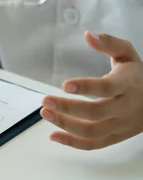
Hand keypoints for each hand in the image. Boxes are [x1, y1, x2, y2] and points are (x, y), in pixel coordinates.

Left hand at [40, 31, 142, 149]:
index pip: (107, 88)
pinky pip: (94, 145)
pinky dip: (72, 143)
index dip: (86, 87)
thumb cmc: (137, 76)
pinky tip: (53, 135)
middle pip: (95, 113)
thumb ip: (110, 43)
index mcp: (127, 85)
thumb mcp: (128, 55)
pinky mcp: (116, 138)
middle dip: (67, 108)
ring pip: (92, 131)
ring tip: (45, 112)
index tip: (64, 84)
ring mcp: (121, 126)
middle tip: (45, 100)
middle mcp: (125, 108)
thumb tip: (88, 35)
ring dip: (65, 124)